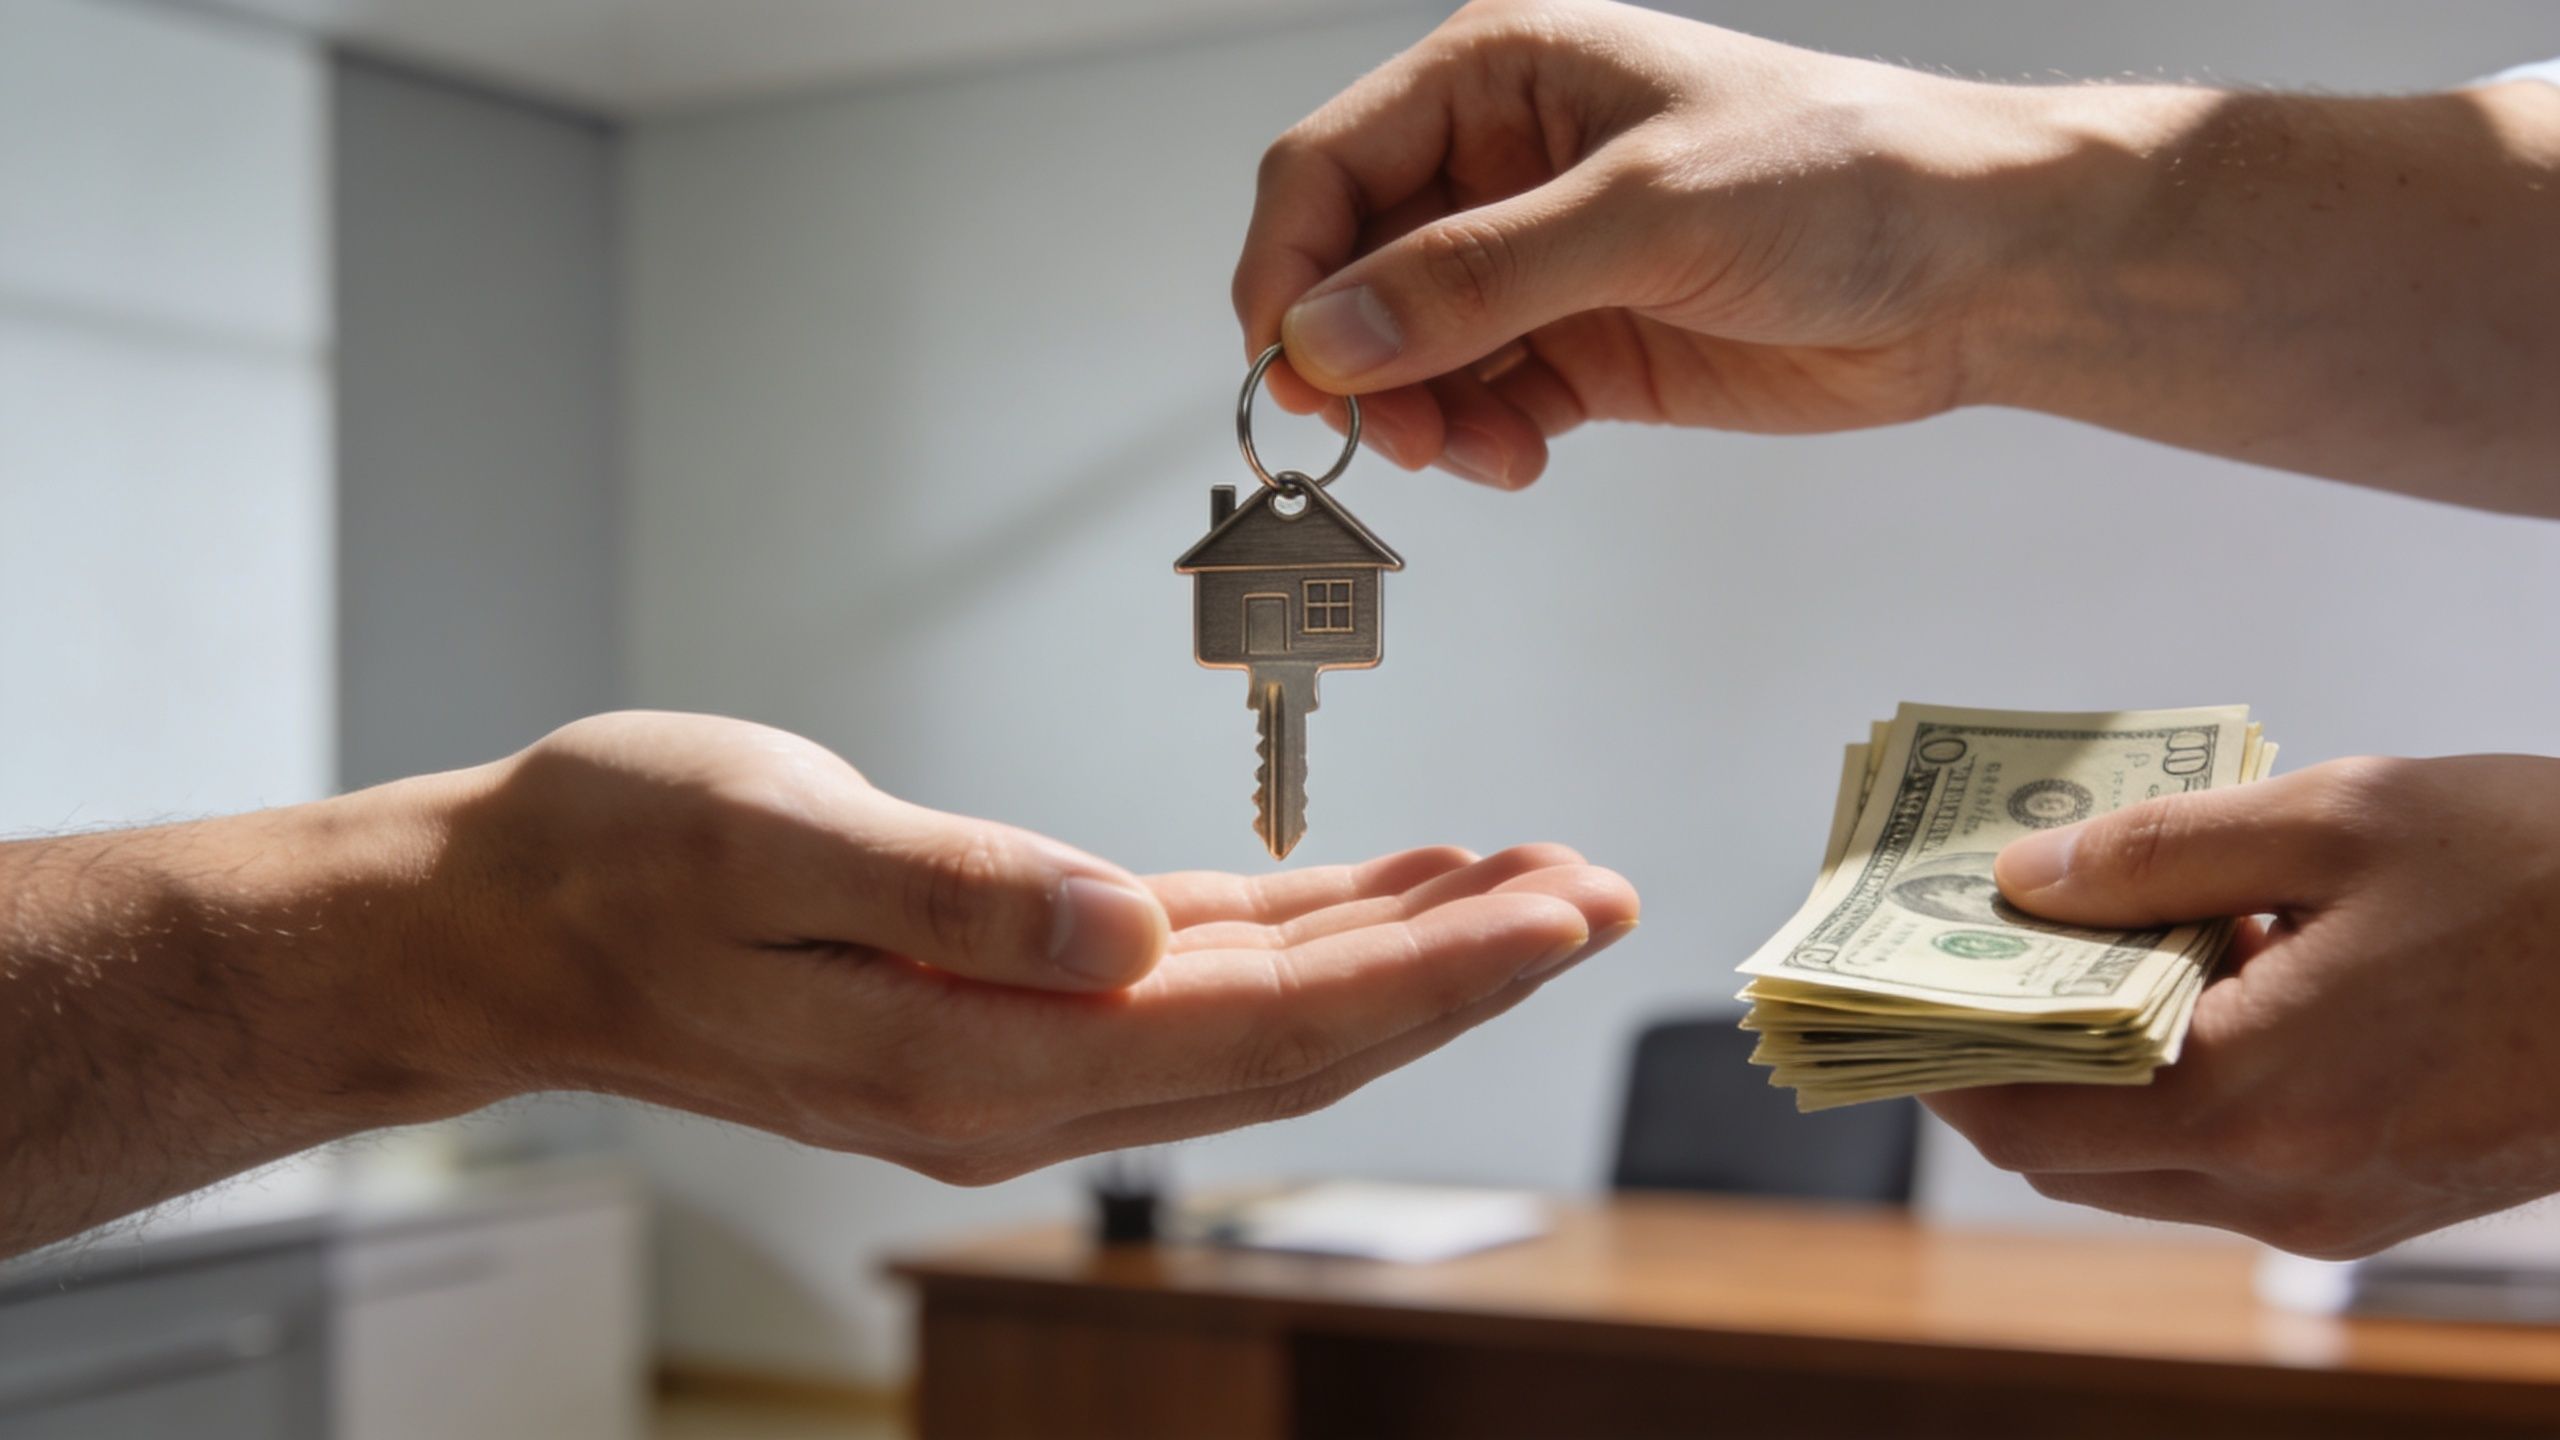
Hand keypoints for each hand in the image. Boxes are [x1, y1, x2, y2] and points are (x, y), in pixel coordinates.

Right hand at [429, 713, 1637, 1183]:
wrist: (504, 920)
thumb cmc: (614, 859)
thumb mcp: (770, 839)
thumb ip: (957, 889)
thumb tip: (1124, 935)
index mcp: (978, 1055)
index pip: (1260, 1028)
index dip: (1425, 974)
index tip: (1554, 909)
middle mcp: (1020, 1082)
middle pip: (1298, 1039)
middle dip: (1462, 968)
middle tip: (1598, 886)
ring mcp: (1018, 1055)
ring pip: (1263, 1014)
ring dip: (1402, 952)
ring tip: (1527, 877)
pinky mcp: (1008, 1003)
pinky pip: (1192, 979)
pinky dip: (1301, 934)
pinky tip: (1376, 887)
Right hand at [1232, 0, 2030, 486]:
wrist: (1974, 268)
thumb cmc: (1845, 174)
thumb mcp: (1645, 212)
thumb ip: (1479, 276)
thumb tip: (1332, 333)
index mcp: (1499, 76)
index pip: (1327, 167)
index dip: (1290, 268)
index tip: (1289, 365)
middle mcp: (1502, 165)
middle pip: (1353, 268)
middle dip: (1356, 358)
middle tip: (1381, 433)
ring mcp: (1538, 260)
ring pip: (1407, 350)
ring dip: (1417, 413)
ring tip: (1473, 451)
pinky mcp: (1578, 344)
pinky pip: (1478, 400)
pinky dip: (1477, 439)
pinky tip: (1520, 453)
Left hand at [1923, 755, 2559, 1257]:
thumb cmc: (2554, 876)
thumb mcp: (2342, 818)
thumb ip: (2159, 853)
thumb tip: (2020, 883)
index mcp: (2257, 1100)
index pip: (2018, 1114)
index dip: (1931, 1052)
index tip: (1877, 983)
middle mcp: (2283, 1187)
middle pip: (2062, 1148)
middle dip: (1999, 1053)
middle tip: (1966, 944)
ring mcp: (2335, 1211)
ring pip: (2139, 1158)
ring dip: (2093, 1063)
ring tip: (2096, 932)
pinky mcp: (2381, 1202)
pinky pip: (2226, 1155)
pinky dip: (2180, 1078)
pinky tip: (2213, 966)